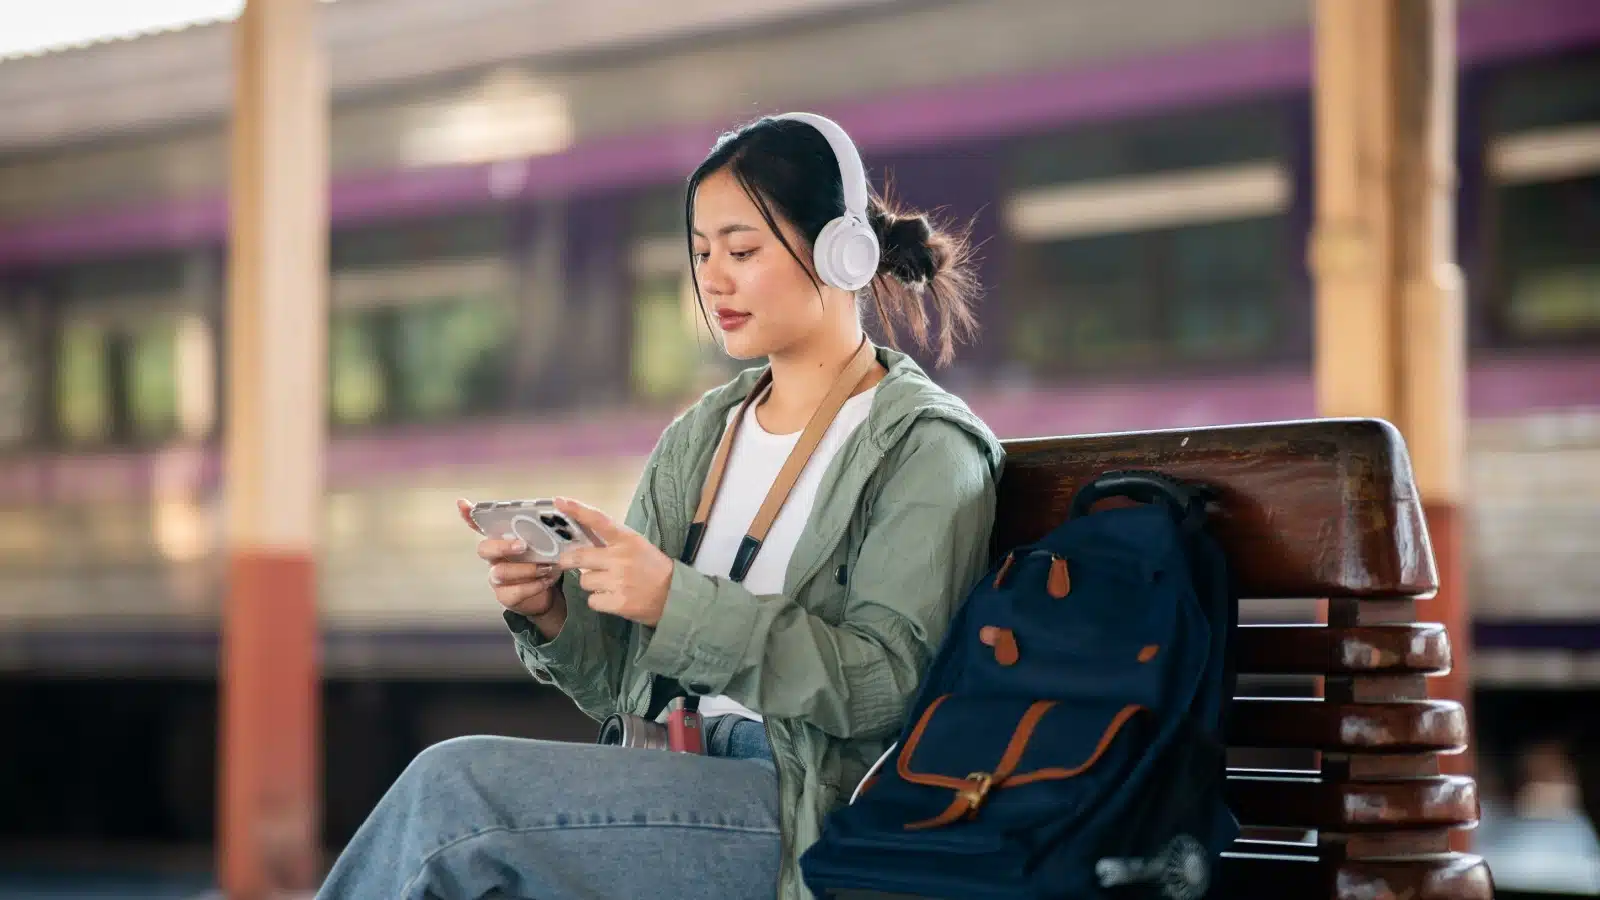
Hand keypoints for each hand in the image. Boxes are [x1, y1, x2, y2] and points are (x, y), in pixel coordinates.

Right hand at [458, 499, 566, 627]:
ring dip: (526, 569)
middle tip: (523, 545)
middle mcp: (495, 558)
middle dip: (502, 546)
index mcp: (502, 540)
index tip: (463, 503)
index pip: (481, 525)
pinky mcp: (505, 596)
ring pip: (501, 572)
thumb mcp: (548, 544)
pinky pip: (514, 591)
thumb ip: (548, 531)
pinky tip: (546, 580)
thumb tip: (561, 512)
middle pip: (485, 549)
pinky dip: (533, 586)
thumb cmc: (545, 562)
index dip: (470, 516)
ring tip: (546, 567)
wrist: (549, 595)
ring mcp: (497, 577)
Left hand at [552, 497, 673, 626]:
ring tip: (609, 584)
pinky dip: (599, 600)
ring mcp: (618, 581)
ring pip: (585, 580)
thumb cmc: (653, 568)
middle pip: (580, 557)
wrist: (674, 595)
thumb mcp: (637, 546)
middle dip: (567, 560)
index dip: (577, 510)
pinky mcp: (617, 602)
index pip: (598, 520)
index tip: (559, 501)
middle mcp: (621, 558)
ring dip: (592, 583)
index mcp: (627, 539)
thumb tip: (582, 545)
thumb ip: (612, 543)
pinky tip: (613, 597)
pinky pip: (592, 600)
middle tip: (566, 561)